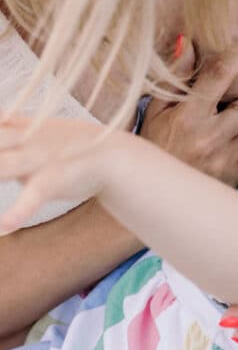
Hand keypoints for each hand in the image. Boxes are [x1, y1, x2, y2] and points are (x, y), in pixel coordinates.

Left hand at [0, 115, 118, 232]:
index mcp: (22, 128)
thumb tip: (2, 122)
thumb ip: (17, 128)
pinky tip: (5, 226)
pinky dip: (19, 212)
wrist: (115, 156)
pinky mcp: (54, 181)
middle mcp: (27, 141)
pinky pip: (33, 196)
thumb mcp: (43, 128)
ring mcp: (40, 160)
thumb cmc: (75, 145)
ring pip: (4, 166)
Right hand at [142, 36, 237, 187]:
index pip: (221, 74)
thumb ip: (175, 77)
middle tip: (222, 112)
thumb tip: (186, 42)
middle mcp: (209, 138)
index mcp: (187, 116)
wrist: (154, 197)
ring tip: (221, 133)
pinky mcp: (235, 177)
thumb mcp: (157, 112)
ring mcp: (224, 160)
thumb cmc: (154, 148)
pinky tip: (224, 151)